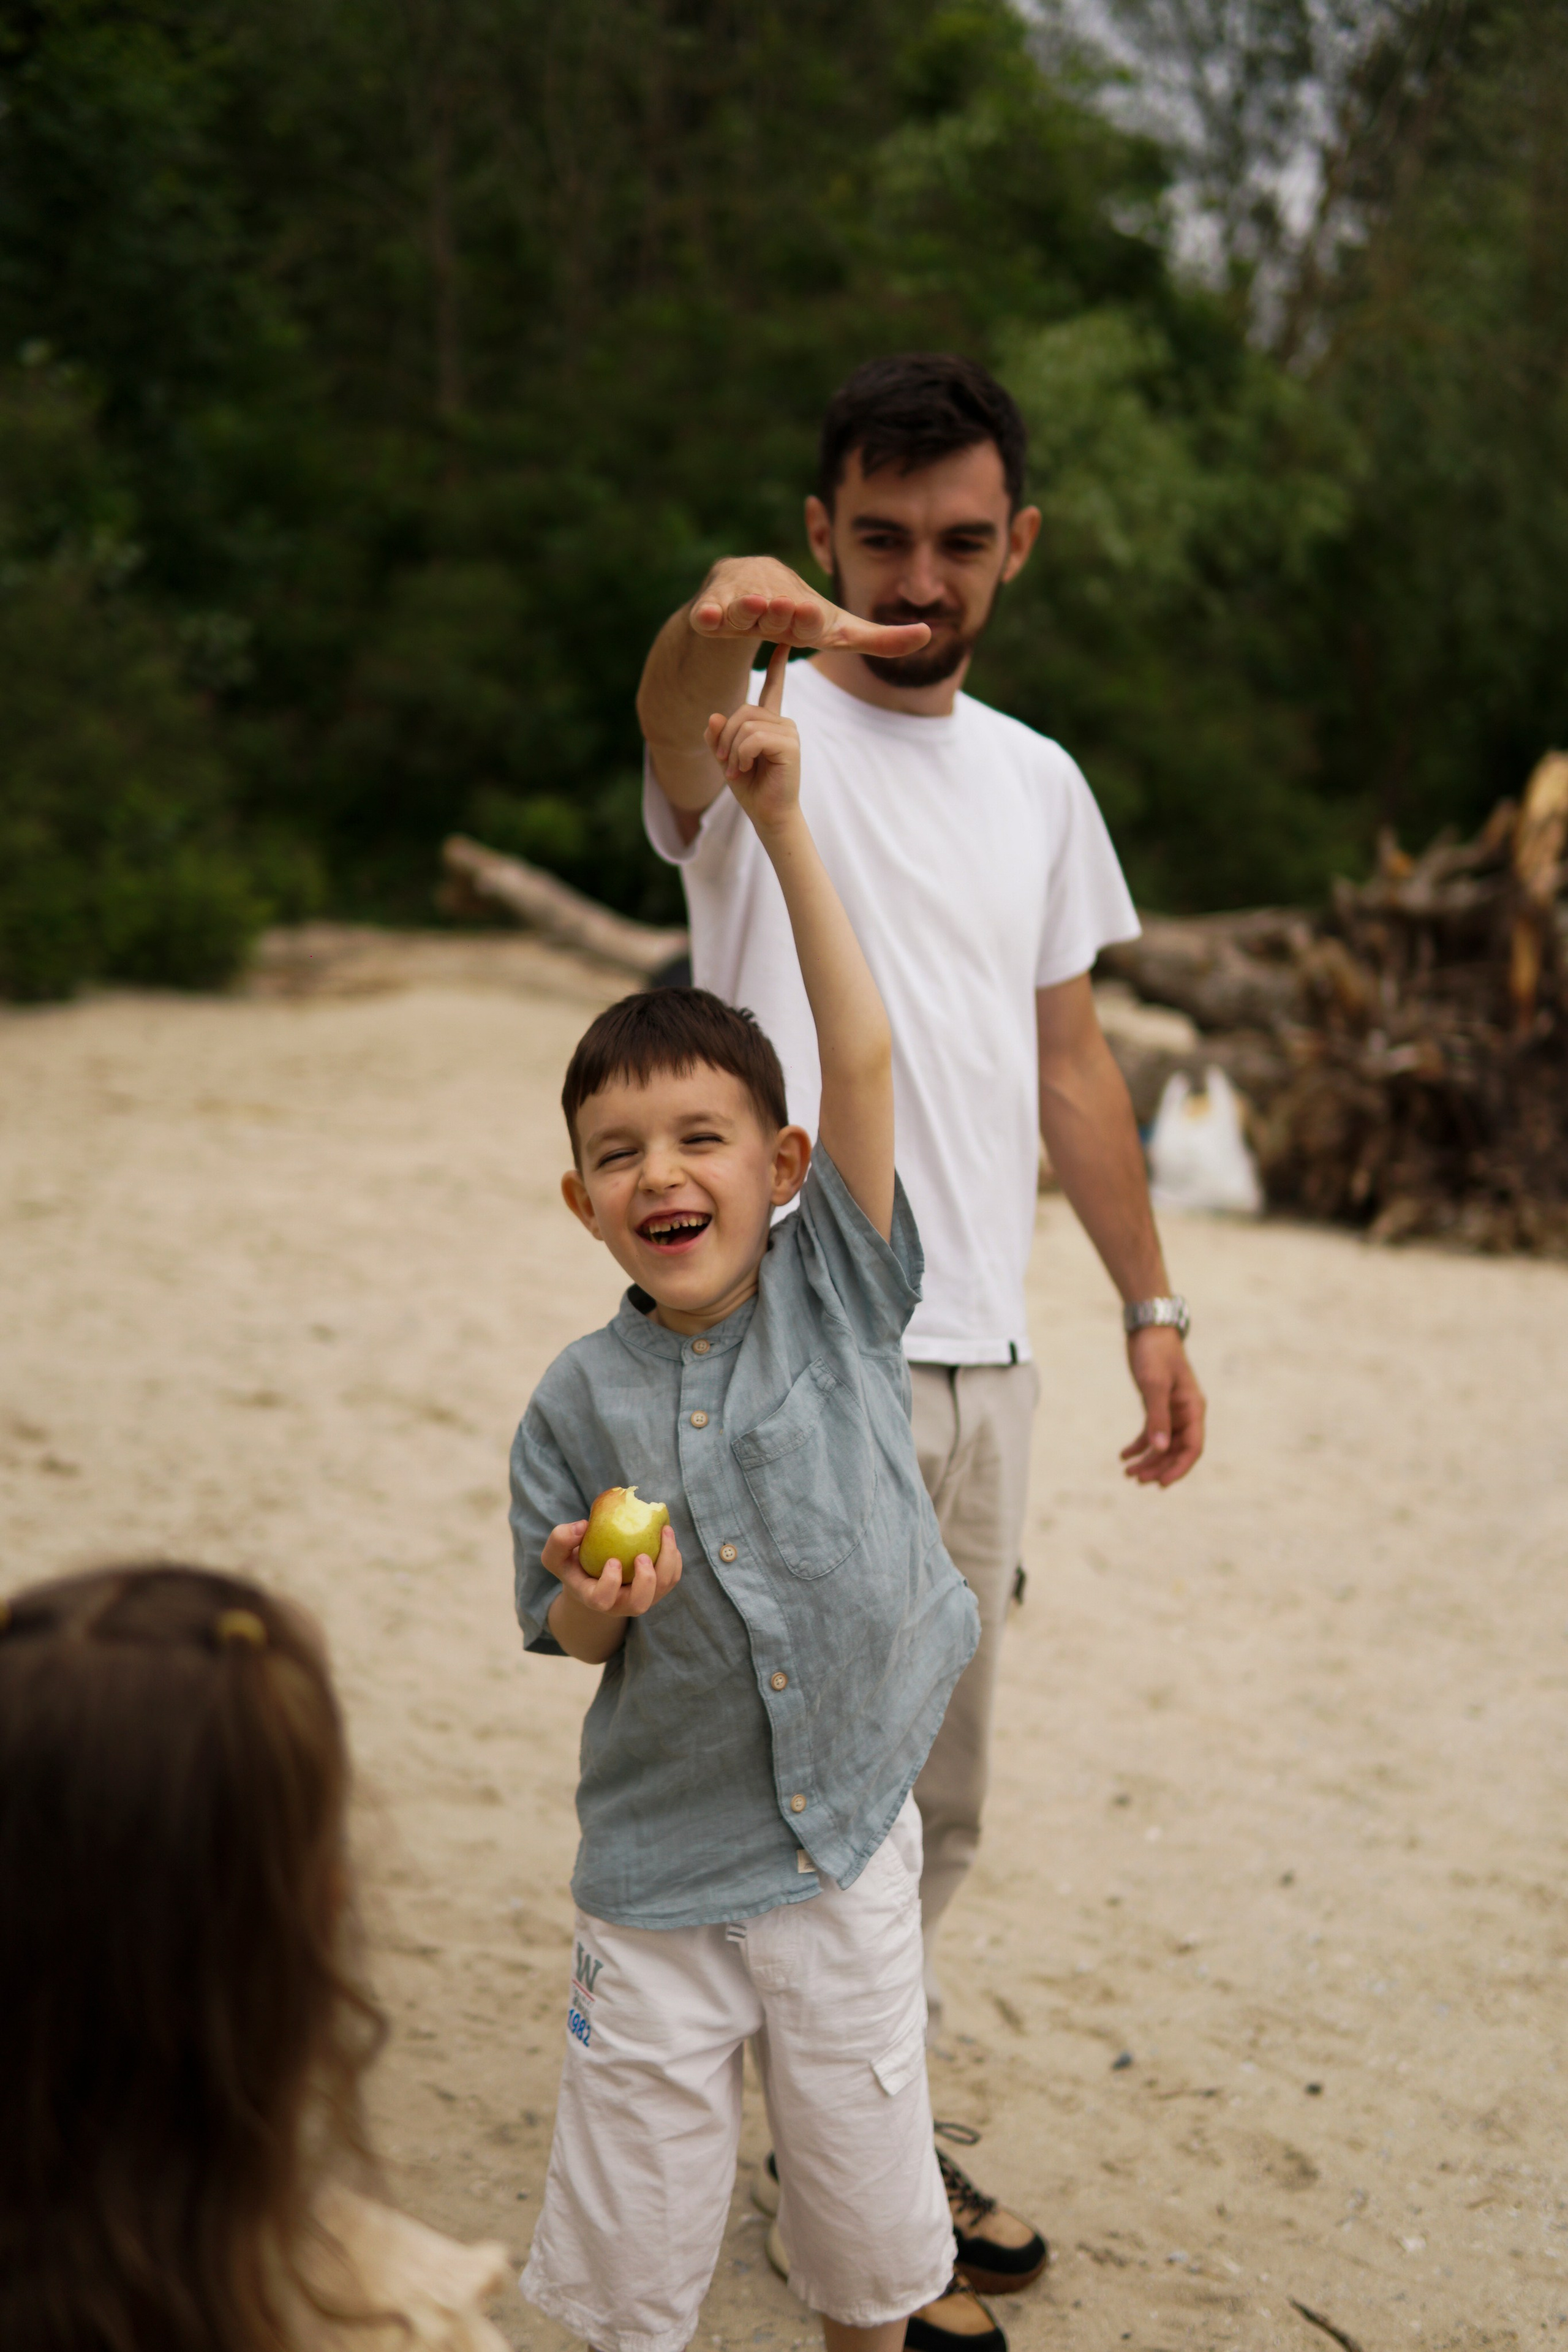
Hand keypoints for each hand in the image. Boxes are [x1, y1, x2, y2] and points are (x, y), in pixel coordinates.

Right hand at [542, 1518, 683, 1616]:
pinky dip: (674, 1558)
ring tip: (665, 1532)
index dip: (610, 1583)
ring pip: (662, 1589)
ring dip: (667, 1562)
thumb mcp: (556, 1555)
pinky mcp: (656, 1589)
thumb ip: (559, 1540)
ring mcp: (641, 1597)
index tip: (612, 1560)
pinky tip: (667, 1536)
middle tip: (642, 1555)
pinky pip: (671, 1577)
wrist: (592, 1577)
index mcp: (595, 1598)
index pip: (602, 1600)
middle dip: (646, 1581)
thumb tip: (582, 1526)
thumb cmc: (574, 1564)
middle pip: (639, 1604)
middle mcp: (620, 1604)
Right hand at [691, 555, 929, 661]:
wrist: (749, 589)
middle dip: (777, 610)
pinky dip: (706, 613)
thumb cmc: (801, 615)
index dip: (807, 615)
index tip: (806, 612)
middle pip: (776, 610)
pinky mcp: (714, 606)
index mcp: (806, 606)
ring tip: (748, 607)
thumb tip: (929, 634)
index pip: (809, 615)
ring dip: (745, 608)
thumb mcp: (839, 630)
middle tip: (779, 608)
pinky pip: (708, 610)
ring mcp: (743, 600)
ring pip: (744, 607)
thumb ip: (880, 638)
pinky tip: (703, 618)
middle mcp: (775, 597)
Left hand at [704, 644, 799, 830]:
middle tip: (725, 762)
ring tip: (735, 769)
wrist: (768, 814)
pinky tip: (745, 768)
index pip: (773, 686)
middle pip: (743, 710)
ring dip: (732, 749)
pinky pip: (754, 737)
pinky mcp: (790, 744)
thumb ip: (717, 736)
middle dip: (726, 736)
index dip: (778, 664)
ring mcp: (788, 731)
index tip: (784, 641)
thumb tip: (714, 716)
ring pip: (746, 723)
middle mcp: (781, 722)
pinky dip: (742, 754)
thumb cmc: (751, 787)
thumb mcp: (725, 758)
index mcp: (769, 722)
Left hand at [1120, 1327, 1205, 1485]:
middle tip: (1136, 1480)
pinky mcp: (1157, 1405)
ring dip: (1148, 1460)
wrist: (1148, 1329)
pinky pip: (1151, 1432)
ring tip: (1128, 1473)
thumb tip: (1160, 1449)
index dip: (1179, 1468)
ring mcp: (1173, 1410)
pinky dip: (1139, 1445)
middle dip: (1158, 1467)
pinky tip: (1123, 1455)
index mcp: (1193, 1409)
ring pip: (1163, 1444)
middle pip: (1177, 1450)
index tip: (1161, 1483)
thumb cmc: (1155, 1353)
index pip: (1193, 1447)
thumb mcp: (1154, 1385)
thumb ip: (1157, 1417)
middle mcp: (1186, 1413)